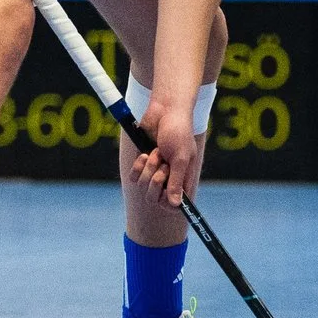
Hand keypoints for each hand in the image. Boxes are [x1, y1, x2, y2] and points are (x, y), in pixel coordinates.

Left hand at [129, 90, 207, 206]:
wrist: (164, 111)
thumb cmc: (178, 132)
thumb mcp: (181, 158)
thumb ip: (177, 182)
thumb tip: (176, 206)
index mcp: (183, 180)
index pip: (174, 206)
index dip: (167, 203)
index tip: (165, 192)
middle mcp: (169, 179)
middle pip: (154, 198)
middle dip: (156, 180)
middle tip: (163, 165)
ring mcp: (154, 171)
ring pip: (143, 186)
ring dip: (149, 167)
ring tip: (157, 152)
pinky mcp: (142, 163)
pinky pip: (134, 177)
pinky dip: (138, 165)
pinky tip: (145, 153)